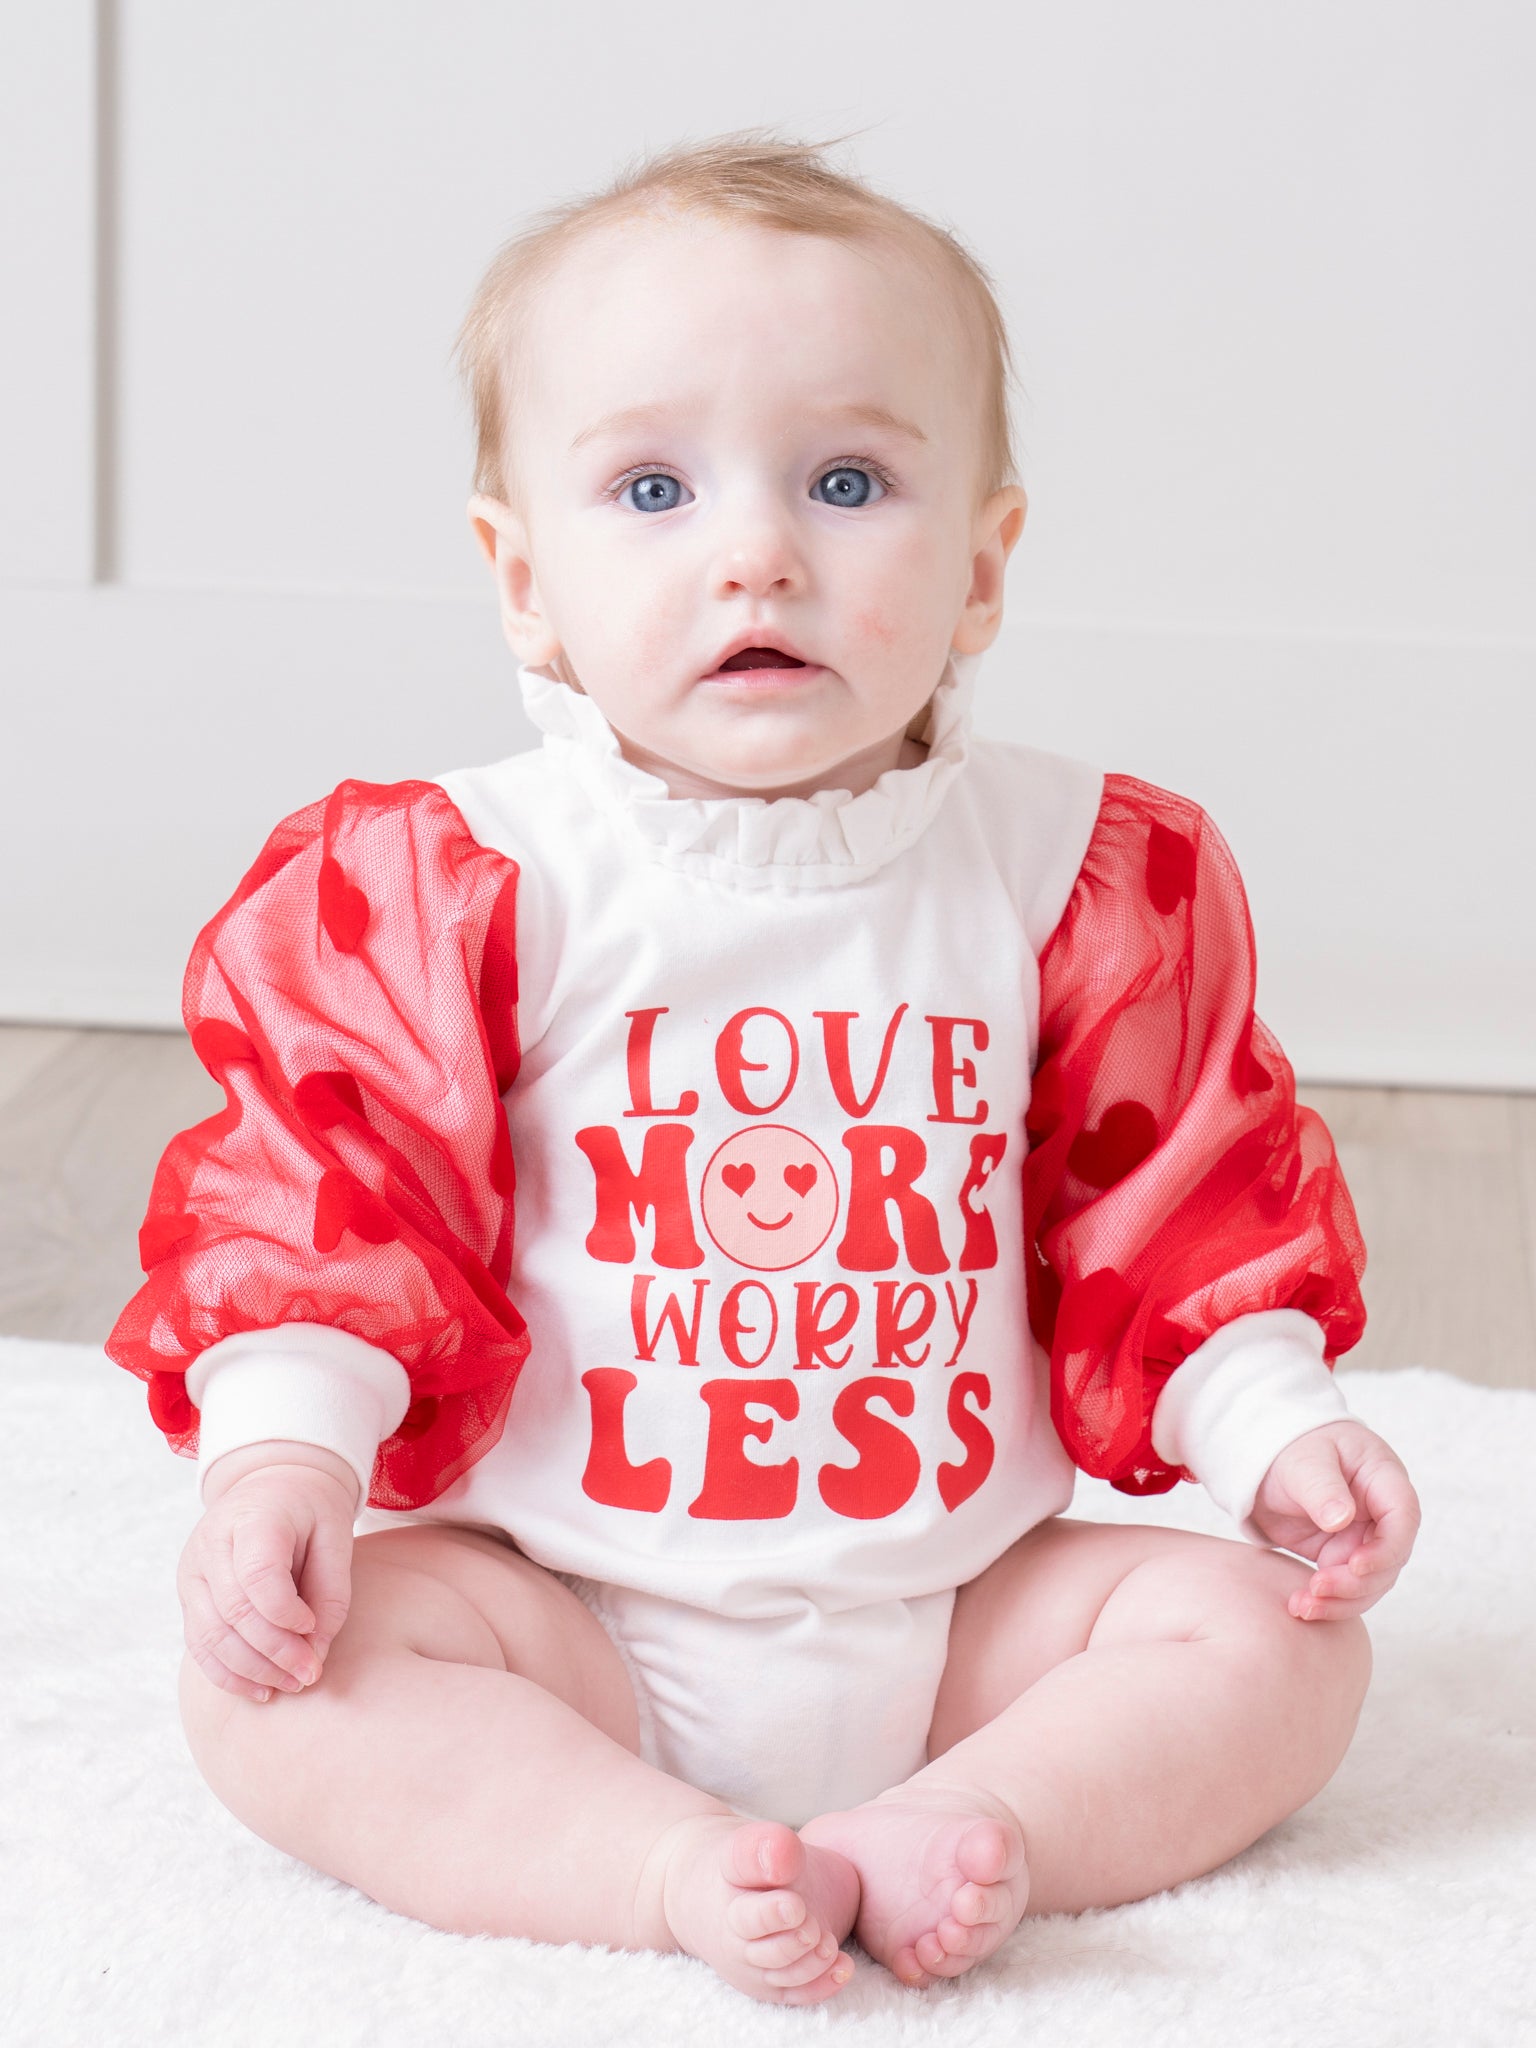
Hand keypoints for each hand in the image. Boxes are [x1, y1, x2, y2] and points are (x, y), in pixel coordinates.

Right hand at [178, 1463, 355, 1700]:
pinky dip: (229, 1674)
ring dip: (253, 1671)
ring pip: (212, 1637)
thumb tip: (315, 1653)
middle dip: (274, 1653)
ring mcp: (193, 1573)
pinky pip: (200, 1646)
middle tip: (310, 1674)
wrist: (273, 1486)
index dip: (286, 1613)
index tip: (313, 1627)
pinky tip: (262, 1690)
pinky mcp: (189, 1597)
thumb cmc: (310, 1510)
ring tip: (292, 1684)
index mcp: (251, 1517)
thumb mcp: (336, 1534)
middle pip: (233, 1613)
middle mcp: (211, 1545)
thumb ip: (331, 1591)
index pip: (257, 1575)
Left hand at [1248, 1419, 1420, 1621]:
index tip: (1355, 1566)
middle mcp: (1380, 1513)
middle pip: (1389, 1560)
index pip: (1403, 1518)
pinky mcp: (1340, 1555)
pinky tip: (1300, 1607)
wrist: (1265, 1459)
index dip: (1386, 1548)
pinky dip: (1327, 1602)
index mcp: (1382, 1479)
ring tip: (1303, 1606)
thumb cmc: (1293, 1446)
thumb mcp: (1303, 1461)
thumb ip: (1323, 1489)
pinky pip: (1345, 1587)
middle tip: (1318, 1588)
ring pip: (1370, 1582)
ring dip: (1342, 1600)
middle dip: (1357, 1583)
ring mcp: (1363, 1537)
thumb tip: (1342, 1519)